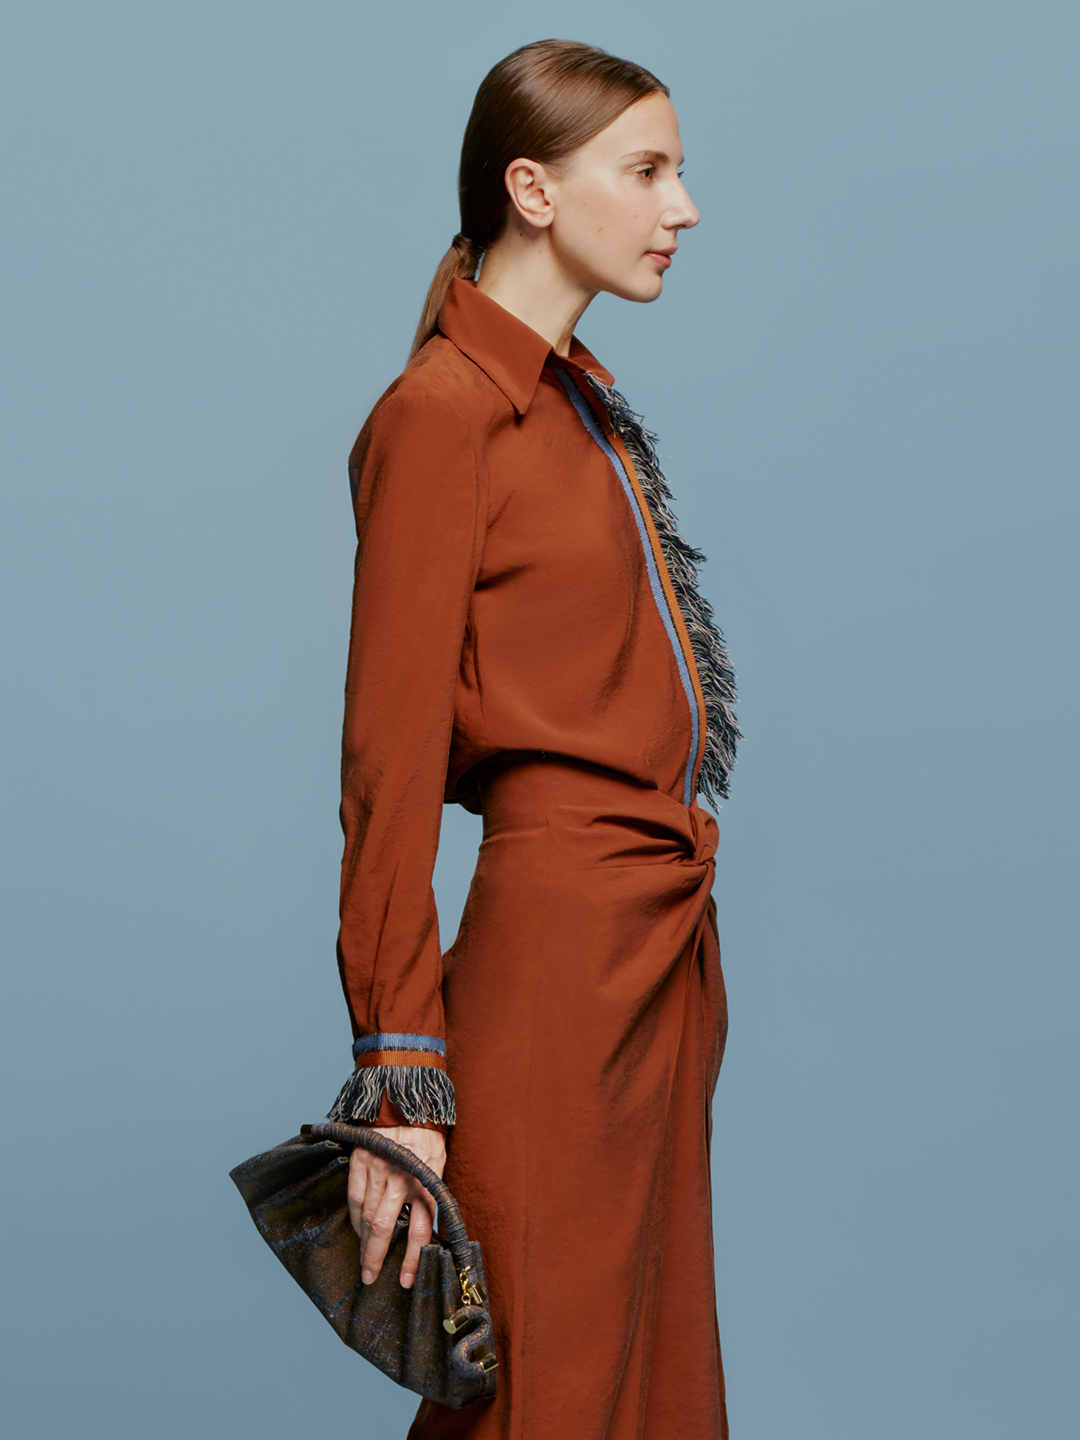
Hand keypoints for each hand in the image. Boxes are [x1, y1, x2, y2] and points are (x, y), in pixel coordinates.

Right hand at [347, 1126, 446, 1288]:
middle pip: (385, 1229)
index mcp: (425, 1183)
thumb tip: (428, 1227)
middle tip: (369, 1277)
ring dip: (364, 1242)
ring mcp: (378, 1171)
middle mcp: (400, 1180)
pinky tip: (358, 1229)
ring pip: (367, 1217)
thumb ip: (432, 1193)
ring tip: (364, 1258)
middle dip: (376, 1258)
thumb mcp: (439, 1163)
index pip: (419, 1231)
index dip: (412, 1260)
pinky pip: (354, 1198)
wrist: (406, 1101)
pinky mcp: (361, 1161)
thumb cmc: (428, 1135)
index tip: (405, 1280)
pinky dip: (355, 1217)